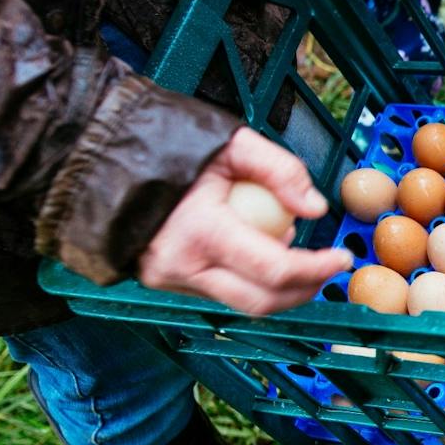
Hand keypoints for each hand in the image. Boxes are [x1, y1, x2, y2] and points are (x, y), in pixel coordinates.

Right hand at [138, 128, 352, 315]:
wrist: (102, 157)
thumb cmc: (168, 144)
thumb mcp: (231, 143)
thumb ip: (280, 170)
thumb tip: (315, 208)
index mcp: (201, 231)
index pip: (274, 269)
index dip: (316, 269)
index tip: (342, 258)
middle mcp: (182, 266)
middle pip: (261, 301)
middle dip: (304, 290)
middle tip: (329, 269)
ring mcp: (169, 280)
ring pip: (240, 302)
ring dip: (278, 287)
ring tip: (291, 251)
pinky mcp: (162, 282)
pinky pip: (218, 291)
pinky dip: (247, 278)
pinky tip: (256, 250)